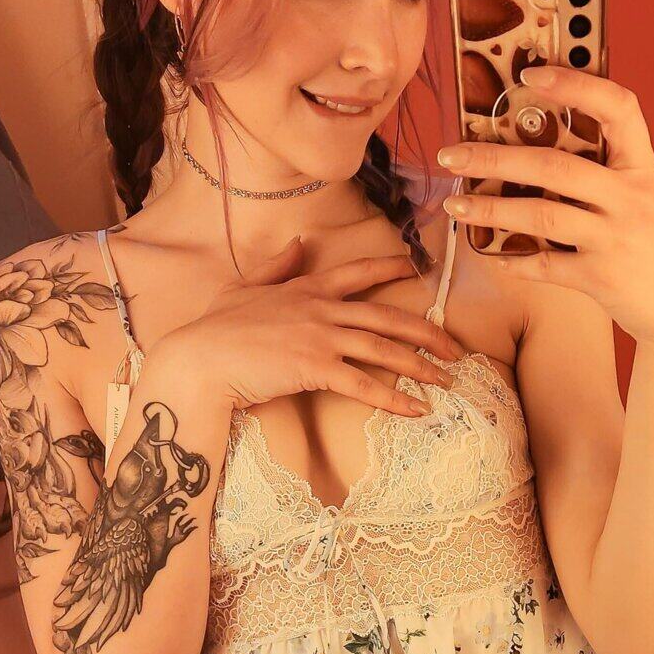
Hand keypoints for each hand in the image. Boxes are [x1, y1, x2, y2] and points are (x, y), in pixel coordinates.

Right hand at [163, 237, 464, 413]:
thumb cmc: (215, 327)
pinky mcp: (315, 368)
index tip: (418, 268)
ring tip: (447, 380)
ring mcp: (320, 337)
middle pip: (387, 315)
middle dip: (427, 331)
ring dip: (421, 366)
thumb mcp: (244, 286)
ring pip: (384, 348)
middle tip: (454, 347)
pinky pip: (364, 385)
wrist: (199, 358)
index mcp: (306, 287)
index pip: (358, 272)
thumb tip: (297, 244)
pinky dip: (394, 398)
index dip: (391, 268)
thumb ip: (276, 266)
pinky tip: (417, 409)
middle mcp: (321, 308)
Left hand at [436, 64, 653, 349]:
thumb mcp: (644, 196)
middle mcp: (631, 198)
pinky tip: (492, 255)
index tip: (530, 75)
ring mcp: (617, 239)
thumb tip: (535, 141)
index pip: (619, 108)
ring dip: (491, 210)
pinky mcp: (601, 277)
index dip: (576, 85)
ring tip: (454, 206)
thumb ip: (606, 170)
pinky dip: (515, 261)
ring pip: (542, 214)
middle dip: (496, 158)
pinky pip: (546, 264)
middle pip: (556, 165)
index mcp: (643, 168)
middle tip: (452, 154)